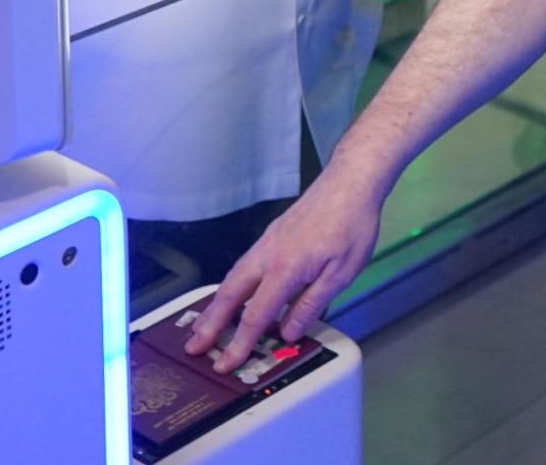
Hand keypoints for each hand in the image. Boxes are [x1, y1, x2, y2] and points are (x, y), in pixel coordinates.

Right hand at [184, 162, 386, 368]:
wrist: (350, 182)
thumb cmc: (351, 223)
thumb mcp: (341, 274)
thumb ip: (311, 304)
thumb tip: (289, 331)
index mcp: (285, 269)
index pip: (254, 316)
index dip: (238, 344)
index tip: (226, 363)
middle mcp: (268, 255)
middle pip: (230, 296)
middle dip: (210, 324)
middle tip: (194, 346)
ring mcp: (268, 243)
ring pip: (233, 278)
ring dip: (216, 304)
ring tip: (204, 325)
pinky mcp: (273, 235)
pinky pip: (243, 265)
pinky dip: (230, 285)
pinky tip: (232, 293)